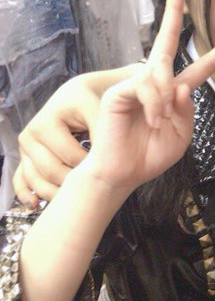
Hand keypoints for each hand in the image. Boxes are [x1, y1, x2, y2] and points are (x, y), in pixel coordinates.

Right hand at [13, 74, 101, 206]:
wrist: (76, 95)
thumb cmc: (89, 102)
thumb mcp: (97, 109)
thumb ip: (101, 131)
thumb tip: (105, 159)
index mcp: (44, 124)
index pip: (68, 155)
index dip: (89, 166)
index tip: (107, 171)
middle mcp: (29, 136)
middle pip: (50, 171)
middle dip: (72, 182)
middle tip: (95, 188)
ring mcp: (24, 149)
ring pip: (35, 180)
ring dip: (53, 193)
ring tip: (74, 200)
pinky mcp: (24, 157)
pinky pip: (20, 180)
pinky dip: (26, 194)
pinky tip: (35, 205)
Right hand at [79, 0, 214, 191]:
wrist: (124, 172)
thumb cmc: (151, 153)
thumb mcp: (181, 134)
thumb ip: (188, 110)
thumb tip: (181, 86)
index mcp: (175, 92)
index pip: (200, 68)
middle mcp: (156, 82)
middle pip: (166, 41)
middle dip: (172, 12)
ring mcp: (137, 83)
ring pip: (161, 74)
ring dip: (166, 101)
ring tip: (160, 121)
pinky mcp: (120, 89)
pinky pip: (146, 87)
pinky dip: (155, 105)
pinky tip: (151, 120)